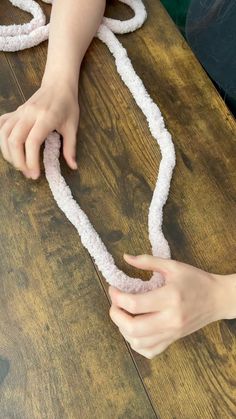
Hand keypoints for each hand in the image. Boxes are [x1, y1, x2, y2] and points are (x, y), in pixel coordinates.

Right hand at [0, 81, 78, 178]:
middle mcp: (29, 114)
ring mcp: (19, 112)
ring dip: (8, 153)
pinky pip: (1, 125)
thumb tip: (73, 166)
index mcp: (46, 117)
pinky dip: (1, 139)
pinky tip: (8, 150)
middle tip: (28, 173)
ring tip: (19, 165)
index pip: (32, 142)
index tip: (35, 174)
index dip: (31, 161)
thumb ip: (70, 147)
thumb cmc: (67, 105)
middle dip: (18, 161)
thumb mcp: (72, 127)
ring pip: (4, 134)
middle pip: (14, 140)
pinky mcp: (14, 112)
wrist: (58, 84)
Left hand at [109, 254, 235, 358]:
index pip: (134, 304)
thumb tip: (126, 257)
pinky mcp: (173, 340)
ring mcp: (172, 333)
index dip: (117, 297)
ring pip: (138, 342)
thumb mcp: (173, 266)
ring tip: (123, 315)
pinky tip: (135, 330)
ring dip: (123, 329)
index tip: (114, 288)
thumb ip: (148, 261)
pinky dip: (136, 343)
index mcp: (170, 298)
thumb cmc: (196, 280)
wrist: (218, 298)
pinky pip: (149, 351)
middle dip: (115, 315)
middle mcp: (170, 319)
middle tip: (115, 303)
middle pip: (132, 328)